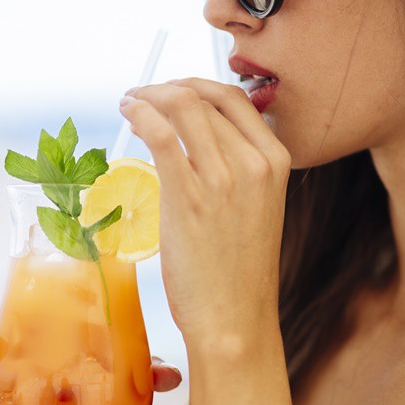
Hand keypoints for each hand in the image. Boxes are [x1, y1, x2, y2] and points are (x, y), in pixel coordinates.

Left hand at [119, 78, 290, 346]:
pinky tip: (128, 113)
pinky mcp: (188, 195)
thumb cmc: (238, 270)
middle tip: (144, 96)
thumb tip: (198, 139)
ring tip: (130, 102)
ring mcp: (222, 177)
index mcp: (276, 160)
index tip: (173, 91)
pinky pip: (160, 133)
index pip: (235, 97)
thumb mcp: (256, 207)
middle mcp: (254, 162)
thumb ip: (237, 169)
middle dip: (168, 88)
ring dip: (148, 96)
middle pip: (204, 97)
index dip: (197, 85)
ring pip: (182, 106)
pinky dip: (139, 113)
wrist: (234, 319)